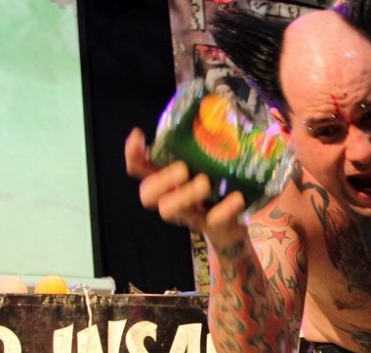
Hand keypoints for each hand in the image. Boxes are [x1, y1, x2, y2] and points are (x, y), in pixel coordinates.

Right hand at [124, 128, 246, 249]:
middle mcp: (171, 198)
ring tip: (205, 182)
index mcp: (166, 180)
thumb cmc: (215, 187)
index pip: (138, 168)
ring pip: (169, 210)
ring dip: (185, 195)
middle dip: (162, 180)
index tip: (139, 135)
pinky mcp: (211, 227)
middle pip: (147, 194)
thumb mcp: (207, 165)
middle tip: (182, 169)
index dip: (133, 154)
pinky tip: (237, 198)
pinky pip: (212, 221)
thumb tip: (211, 108)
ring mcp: (188, 214)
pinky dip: (224, 209)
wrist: (234, 225)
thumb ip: (202, 146)